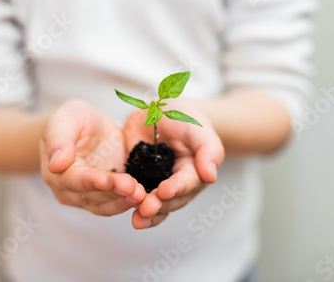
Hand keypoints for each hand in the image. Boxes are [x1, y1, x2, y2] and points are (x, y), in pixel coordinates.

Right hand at [40, 100, 145, 215]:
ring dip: (123, 201)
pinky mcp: (106, 196)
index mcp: (55, 172)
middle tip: (132, 187)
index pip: (72, 180)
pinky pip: (117, 204)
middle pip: (90, 197)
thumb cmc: (71, 120)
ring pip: (105, 205)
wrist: (87, 126)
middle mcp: (69, 190)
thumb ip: (59, 140)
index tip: (106, 179)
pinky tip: (146, 197)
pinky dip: (130, 202)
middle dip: (112, 193)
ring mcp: (87, 196)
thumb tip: (56, 165)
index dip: (90, 181)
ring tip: (142, 194)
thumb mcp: (64, 121)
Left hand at [123, 100, 223, 228]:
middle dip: (159, 205)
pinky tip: (122, 209)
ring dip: (146, 213)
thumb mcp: (196, 126)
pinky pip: (136, 197)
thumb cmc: (182, 117)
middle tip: (146, 209)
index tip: (165, 191)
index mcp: (195, 171)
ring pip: (155, 205)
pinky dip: (129, 204)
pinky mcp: (138, 182)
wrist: (157, 112)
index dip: (176, 188)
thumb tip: (211, 176)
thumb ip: (208, 149)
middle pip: (171, 200)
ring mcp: (157, 185)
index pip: (187, 183)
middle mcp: (177, 184)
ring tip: (137, 219)